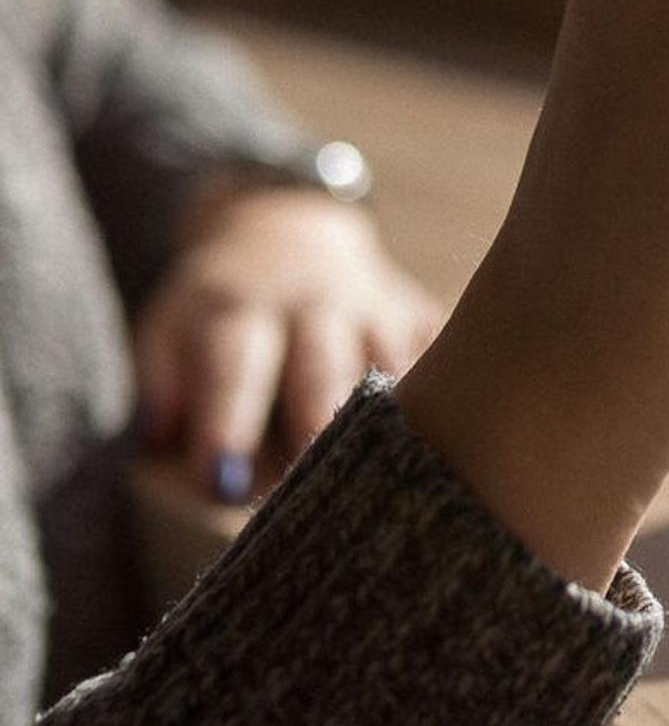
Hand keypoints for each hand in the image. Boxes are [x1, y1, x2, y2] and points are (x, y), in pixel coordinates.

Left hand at [133, 183, 442, 501]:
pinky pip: (444, 357)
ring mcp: (376, 307)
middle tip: (316, 495)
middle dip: (318, 428)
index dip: (227, 424)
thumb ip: (161, 387)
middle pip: (323, 370)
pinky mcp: (421, 315)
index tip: (220, 482)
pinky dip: (447, 396)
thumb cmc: (223, 307)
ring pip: (393, 367)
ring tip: (392, 479)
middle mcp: (313, 302)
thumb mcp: (168, 329)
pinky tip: (451, 436)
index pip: (233, 368)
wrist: (289, 230)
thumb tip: (169, 447)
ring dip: (391, 424)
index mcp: (239, 308)